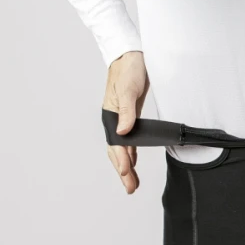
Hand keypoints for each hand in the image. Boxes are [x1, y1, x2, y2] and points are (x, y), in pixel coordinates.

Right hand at [103, 50, 149, 193]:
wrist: (131, 56)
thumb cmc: (128, 70)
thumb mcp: (128, 89)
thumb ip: (126, 111)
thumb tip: (123, 131)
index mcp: (110, 115)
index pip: (115, 144)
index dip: (121, 159)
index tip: (127, 172)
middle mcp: (114, 121)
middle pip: (116, 152)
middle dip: (123, 171)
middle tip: (130, 188)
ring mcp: (121, 121)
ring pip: (123, 150)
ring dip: (127, 167)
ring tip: (132, 183)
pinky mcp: (130, 118)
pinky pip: (129, 142)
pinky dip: (131, 155)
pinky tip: (134, 163)